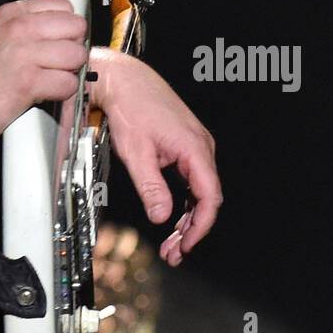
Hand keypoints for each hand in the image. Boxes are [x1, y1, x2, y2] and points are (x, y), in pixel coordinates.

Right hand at [0, 0, 89, 145]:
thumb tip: (48, 27)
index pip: (62, 6)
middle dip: (73, 45)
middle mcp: (21, 28)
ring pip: (76, 55)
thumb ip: (17, 22)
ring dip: (70, 70)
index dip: (66, 26)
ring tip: (54, 77)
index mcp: (12, 13)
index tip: (59, 40)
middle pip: (75, 27)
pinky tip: (49, 93)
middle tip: (60, 61)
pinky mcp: (29, 82)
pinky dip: (63, 91)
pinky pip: (68, 83)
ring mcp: (26, 54)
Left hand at [88, 47, 221, 265]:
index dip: (200, 227)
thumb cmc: (130, 107)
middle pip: (206, 198)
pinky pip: (191, 179)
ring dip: (187, 218)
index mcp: (194, 148)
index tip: (186, 246)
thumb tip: (162, 217)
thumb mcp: (136, 152)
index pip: (209, 197)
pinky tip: (173, 218)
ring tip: (172, 244)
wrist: (123, 78)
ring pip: (199, 190)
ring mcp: (194, 144)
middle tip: (174, 253)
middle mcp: (200, 146)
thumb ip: (151, 186)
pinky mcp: (184, 144)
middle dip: (192, 229)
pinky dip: (184, 201)